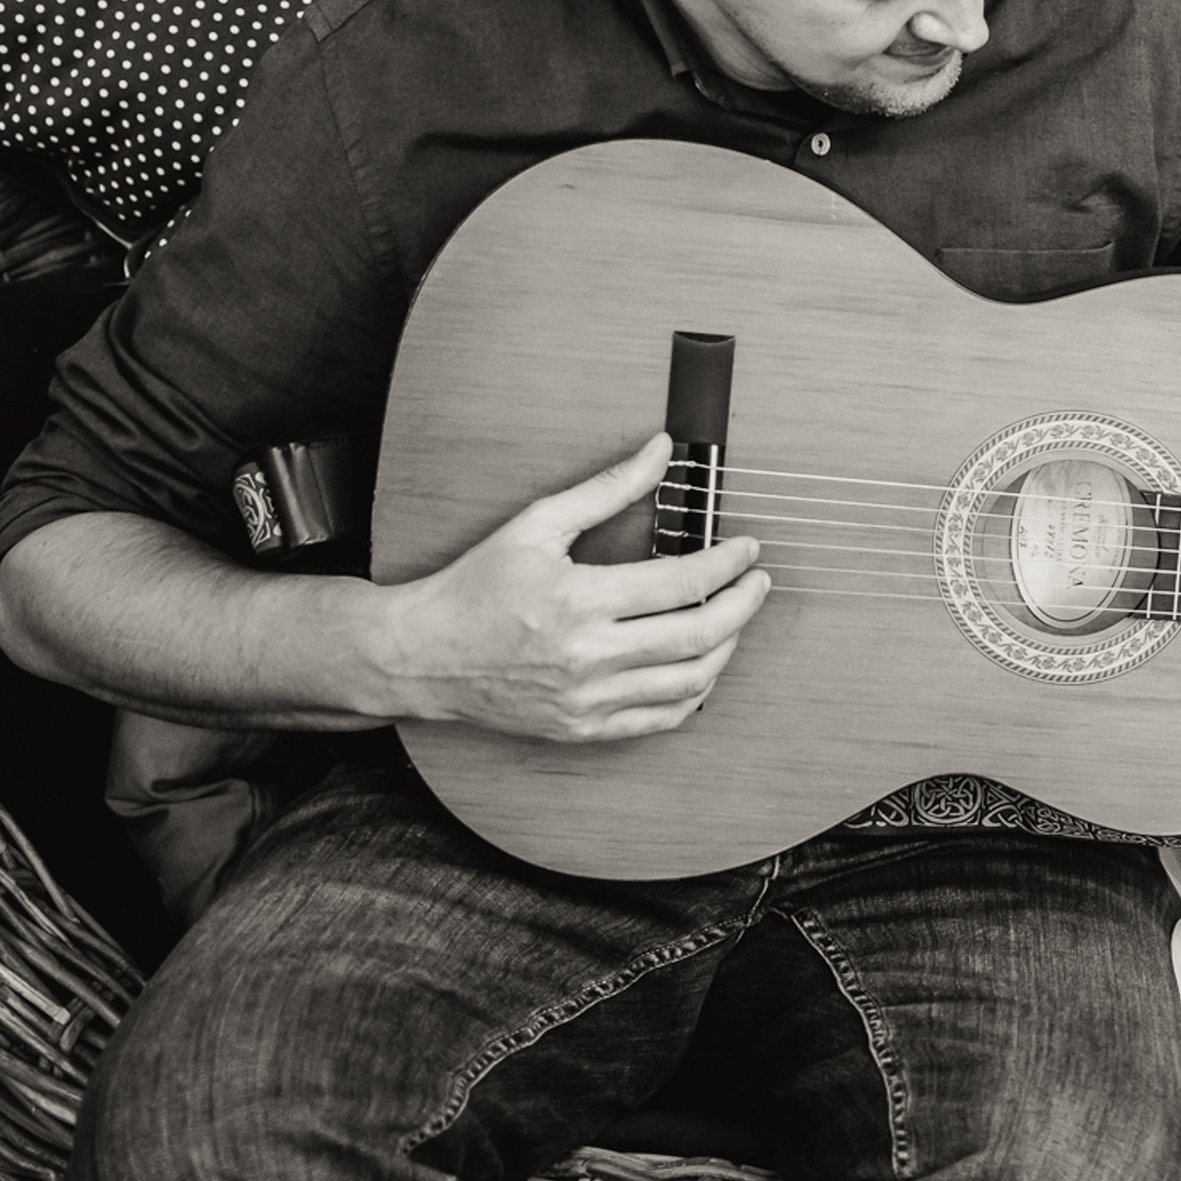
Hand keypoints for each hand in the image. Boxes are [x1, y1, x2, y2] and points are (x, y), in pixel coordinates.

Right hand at [374, 434, 771, 741]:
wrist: (423, 654)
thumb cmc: (476, 586)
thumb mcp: (538, 524)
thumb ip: (608, 488)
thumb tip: (662, 451)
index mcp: (579, 601)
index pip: (683, 582)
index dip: (728, 562)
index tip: (746, 548)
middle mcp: (588, 657)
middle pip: (700, 635)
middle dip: (744, 604)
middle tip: (757, 580)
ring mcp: (588, 700)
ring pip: (690, 682)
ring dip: (728, 647)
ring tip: (735, 618)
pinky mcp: (584, 729)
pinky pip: (662, 719)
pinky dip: (695, 692)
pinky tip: (702, 664)